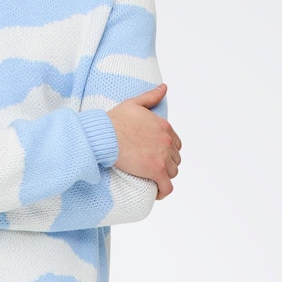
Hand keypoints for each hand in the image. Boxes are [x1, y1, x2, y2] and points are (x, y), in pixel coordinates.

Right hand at [107, 84, 181, 198]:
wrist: (106, 136)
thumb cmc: (115, 120)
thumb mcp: (134, 103)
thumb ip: (151, 96)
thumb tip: (164, 88)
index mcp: (164, 127)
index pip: (175, 144)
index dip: (167, 151)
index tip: (156, 156)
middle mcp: (167, 141)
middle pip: (175, 159)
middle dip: (166, 164)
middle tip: (151, 169)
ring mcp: (163, 157)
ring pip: (172, 172)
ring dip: (164, 177)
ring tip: (152, 180)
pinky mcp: (156, 171)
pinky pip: (167, 187)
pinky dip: (164, 191)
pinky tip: (157, 193)